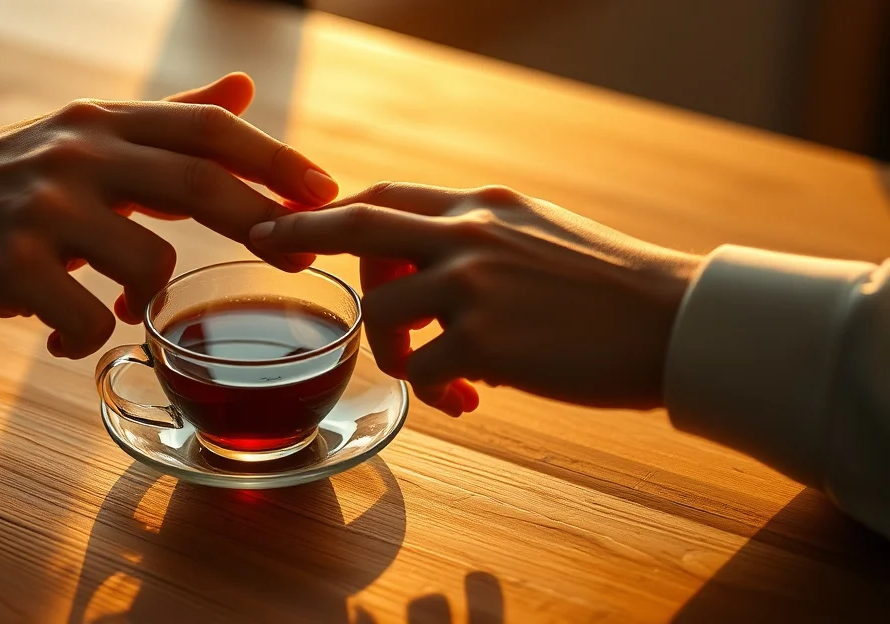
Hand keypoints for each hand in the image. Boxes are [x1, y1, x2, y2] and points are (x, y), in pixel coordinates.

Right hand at [0, 73, 337, 358]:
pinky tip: (62, 337)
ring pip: (148, 266)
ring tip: (121, 309)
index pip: (207, 129)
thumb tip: (244, 87)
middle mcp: (76, 153)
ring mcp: (42, 208)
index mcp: (98, 121)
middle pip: (198, 184)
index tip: (327, 191)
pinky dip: (89, 338)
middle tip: (302, 258)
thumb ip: (163, 123)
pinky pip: (89, 320)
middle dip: (262, 223)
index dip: (275, 160)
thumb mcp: (77, 141)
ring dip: (148, 300)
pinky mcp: (9, 265)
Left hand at [249, 183, 702, 413]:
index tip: (294, 219)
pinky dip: (435, 391)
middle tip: (268, 245)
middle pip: (359, 227)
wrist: (674, 320)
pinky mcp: (485, 340)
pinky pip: (422, 371)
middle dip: (303, 235)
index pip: (386, 197)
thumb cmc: (610, 288)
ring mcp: (473, 284)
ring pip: (384, 317)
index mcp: (482, 206)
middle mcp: (469, 234)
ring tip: (442, 380)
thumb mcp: (539, 234)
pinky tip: (472, 400)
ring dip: (397, 355)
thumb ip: (479, 240)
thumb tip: (425, 268)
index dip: (332, 210)